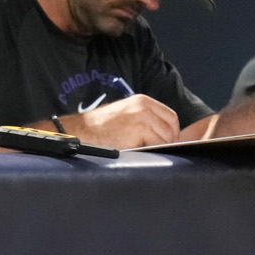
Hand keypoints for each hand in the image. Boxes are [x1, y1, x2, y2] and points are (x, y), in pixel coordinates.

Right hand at [66, 94, 181, 149]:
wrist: (81, 131)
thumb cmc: (100, 128)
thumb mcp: (125, 114)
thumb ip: (145, 119)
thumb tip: (166, 136)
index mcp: (142, 101)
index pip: (171, 117)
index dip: (172, 132)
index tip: (167, 143)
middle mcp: (144, 106)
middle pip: (171, 129)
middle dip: (168, 143)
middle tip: (158, 152)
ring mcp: (142, 118)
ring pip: (166, 139)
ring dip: (158, 149)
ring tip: (145, 152)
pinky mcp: (138, 130)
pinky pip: (156, 146)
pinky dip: (151, 152)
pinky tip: (139, 153)